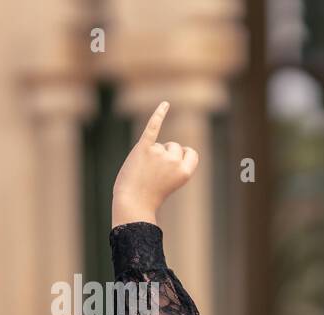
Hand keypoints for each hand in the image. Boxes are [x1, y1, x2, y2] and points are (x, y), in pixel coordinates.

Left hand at [112, 101, 198, 226]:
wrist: (132, 201)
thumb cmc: (150, 195)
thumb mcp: (171, 182)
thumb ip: (174, 165)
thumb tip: (169, 147)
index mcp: (185, 172)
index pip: (191, 153)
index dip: (182, 157)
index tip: (173, 166)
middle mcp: (174, 160)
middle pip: (174, 146)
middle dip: (164, 155)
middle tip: (153, 173)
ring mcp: (158, 153)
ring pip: (160, 144)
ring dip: (152, 154)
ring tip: (143, 169)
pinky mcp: (143, 146)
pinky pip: (154, 126)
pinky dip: (160, 113)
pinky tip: (166, 104)